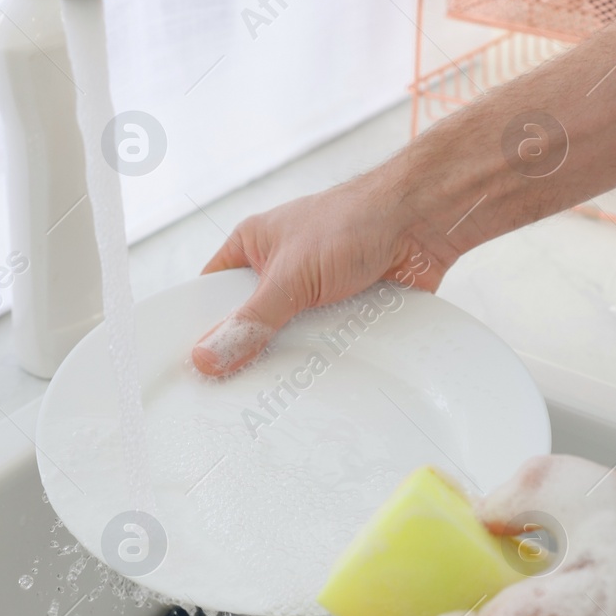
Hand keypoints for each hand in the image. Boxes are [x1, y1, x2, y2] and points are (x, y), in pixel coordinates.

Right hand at [190, 173, 450, 375]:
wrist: (423, 224)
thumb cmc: (356, 220)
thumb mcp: (292, 275)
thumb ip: (253, 320)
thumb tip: (208, 358)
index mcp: (253, 248)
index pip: (210, 295)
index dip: (199, 329)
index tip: (191, 368)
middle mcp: (281, 273)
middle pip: (251, 326)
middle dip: (250, 353)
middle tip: (235, 391)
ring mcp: (315, 297)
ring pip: (290, 343)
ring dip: (293, 361)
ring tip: (278, 395)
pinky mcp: (347, 316)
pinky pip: (327, 350)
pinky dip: (328, 364)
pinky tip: (321, 385)